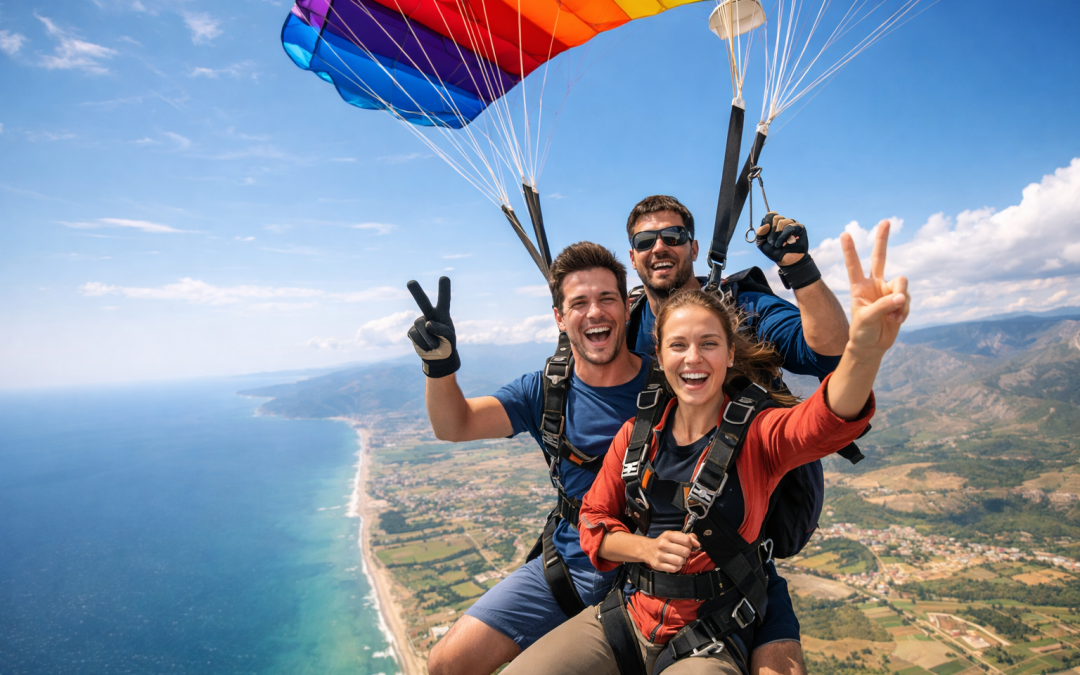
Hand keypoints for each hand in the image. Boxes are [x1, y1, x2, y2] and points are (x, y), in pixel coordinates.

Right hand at [406, 276, 460, 377]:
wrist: (438, 358)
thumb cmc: (447, 344)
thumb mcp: (450, 337)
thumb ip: (441, 329)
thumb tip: (427, 324)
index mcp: (442, 313)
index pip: (444, 300)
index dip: (444, 289)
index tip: (444, 278)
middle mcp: (429, 315)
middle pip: (422, 302)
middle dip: (416, 292)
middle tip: (410, 282)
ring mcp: (419, 322)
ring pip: (420, 326)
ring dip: (428, 338)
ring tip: (435, 345)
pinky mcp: (412, 332)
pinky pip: (415, 336)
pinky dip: (422, 344)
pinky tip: (426, 346)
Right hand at [643, 531, 699, 572]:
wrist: (647, 549)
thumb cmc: (664, 542)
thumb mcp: (673, 535)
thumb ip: (687, 537)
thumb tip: (697, 543)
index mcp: (668, 535)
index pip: (686, 540)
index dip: (690, 544)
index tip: (688, 545)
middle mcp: (663, 544)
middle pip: (685, 551)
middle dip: (687, 553)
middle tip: (682, 553)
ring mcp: (660, 555)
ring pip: (680, 561)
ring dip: (682, 561)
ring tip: (678, 558)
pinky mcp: (658, 565)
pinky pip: (674, 569)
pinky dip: (677, 567)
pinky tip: (674, 563)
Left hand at [756, 212, 808, 265]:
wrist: (787, 261)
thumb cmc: (775, 251)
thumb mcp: (762, 244)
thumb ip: (760, 234)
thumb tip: (766, 225)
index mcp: (774, 223)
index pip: (769, 215)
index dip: (766, 224)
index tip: (765, 235)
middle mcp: (783, 221)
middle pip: (776, 218)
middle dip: (772, 232)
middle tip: (772, 243)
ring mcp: (792, 224)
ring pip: (782, 222)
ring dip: (778, 236)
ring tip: (778, 245)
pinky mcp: (799, 228)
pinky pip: (790, 227)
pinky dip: (784, 236)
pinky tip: (782, 244)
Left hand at [842, 221, 909, 354]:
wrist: (872, 346)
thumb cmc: (861, 332)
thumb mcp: (866, 319)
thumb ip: (882, 306)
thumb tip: (902, 297)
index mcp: (859, 287)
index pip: (853, 265)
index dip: (850, 250)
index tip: (844, 233)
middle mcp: (874, 284)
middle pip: (879, 257)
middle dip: (882, 240)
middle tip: (886, 221)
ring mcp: (888, 291)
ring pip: (901, 283)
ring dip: (900, 300)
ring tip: (893, 316)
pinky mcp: (900, 300)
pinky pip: (907, 299)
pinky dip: (904, 311)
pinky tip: (896, 320)